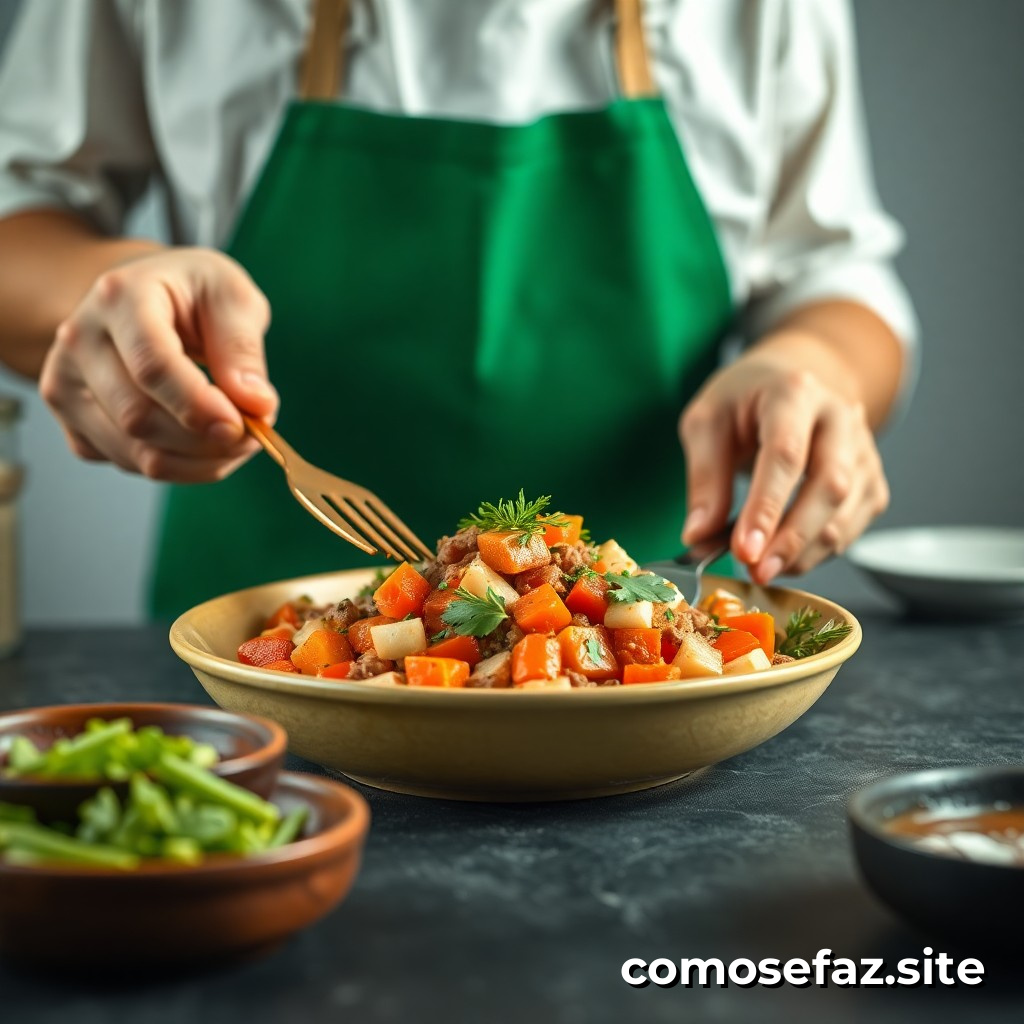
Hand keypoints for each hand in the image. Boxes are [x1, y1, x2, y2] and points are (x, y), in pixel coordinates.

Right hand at [40, 247, 276, 481]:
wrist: (147, 298)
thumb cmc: (194, 294)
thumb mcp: (231, 296)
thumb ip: (242, 348)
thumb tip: (256, 405)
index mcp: (120, 297)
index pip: (152, 366)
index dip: (198, 405)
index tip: (242, 426)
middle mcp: (80, 340)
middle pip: (140, 418)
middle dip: (208, 440)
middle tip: (253, 433)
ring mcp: (68, 384)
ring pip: (137, 453)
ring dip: (201, 461)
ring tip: (236, 438)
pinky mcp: (74, 422)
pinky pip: (131, 466)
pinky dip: (181, 467)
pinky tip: (205, 443)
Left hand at [679, 334, 889, 581]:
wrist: (789, 381)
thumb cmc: (742, 401)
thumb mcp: (705, 423)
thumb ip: (704, 478)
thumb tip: (698, 534)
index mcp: (794, 392)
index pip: (786, 455)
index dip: (766, 508)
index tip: (743, 550)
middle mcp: (841, 417)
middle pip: (830, 485)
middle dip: (791, 538)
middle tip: (755, 571)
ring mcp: (863, 450)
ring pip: (846, 512)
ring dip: (804, 552)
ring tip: (762, 569)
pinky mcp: (871, 480)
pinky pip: (853, 526)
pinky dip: (818, 552)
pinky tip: (785, 558)